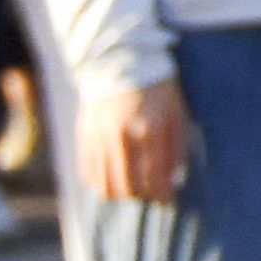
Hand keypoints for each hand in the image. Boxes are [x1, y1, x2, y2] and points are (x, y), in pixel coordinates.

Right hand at [92, 76, 192, 203]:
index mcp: (149, 132)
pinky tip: (112, 178)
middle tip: (150, 192)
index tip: (167, 198)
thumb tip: (171, 178)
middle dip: (142, 196)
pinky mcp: (84, 139)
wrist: (119, 62)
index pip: (154, 179)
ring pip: (106, 187)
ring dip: (120, 194)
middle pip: (128, 188)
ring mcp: (99, 141)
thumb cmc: (156, 87)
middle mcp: (121, 140)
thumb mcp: (176, 112)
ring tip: (131, 188)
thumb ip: (175, 146)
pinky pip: (89, 174)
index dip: (162, 195)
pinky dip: (100, 183)